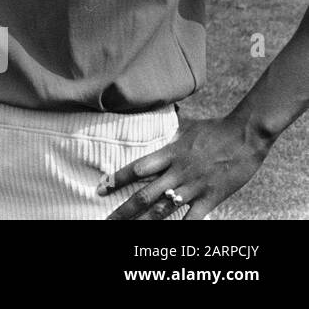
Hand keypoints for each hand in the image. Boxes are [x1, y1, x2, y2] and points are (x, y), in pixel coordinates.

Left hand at [102, 114, 268, 219]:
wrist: (245, 136)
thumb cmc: (214, 129)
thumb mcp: (184, 125)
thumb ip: (166, 127)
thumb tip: (150, 111)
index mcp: (168, 153)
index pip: (136, 168)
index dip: (117, 179)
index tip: (101, 188)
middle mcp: (176, 172)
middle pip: (144, 195)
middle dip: (124, 210)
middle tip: (109, 220)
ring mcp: (193, 187)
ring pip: (163, 210)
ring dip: (145, 222)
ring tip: (129, 230)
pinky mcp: (211, 198)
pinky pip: (192, 219)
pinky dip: (180, 229)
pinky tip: (168, 237)